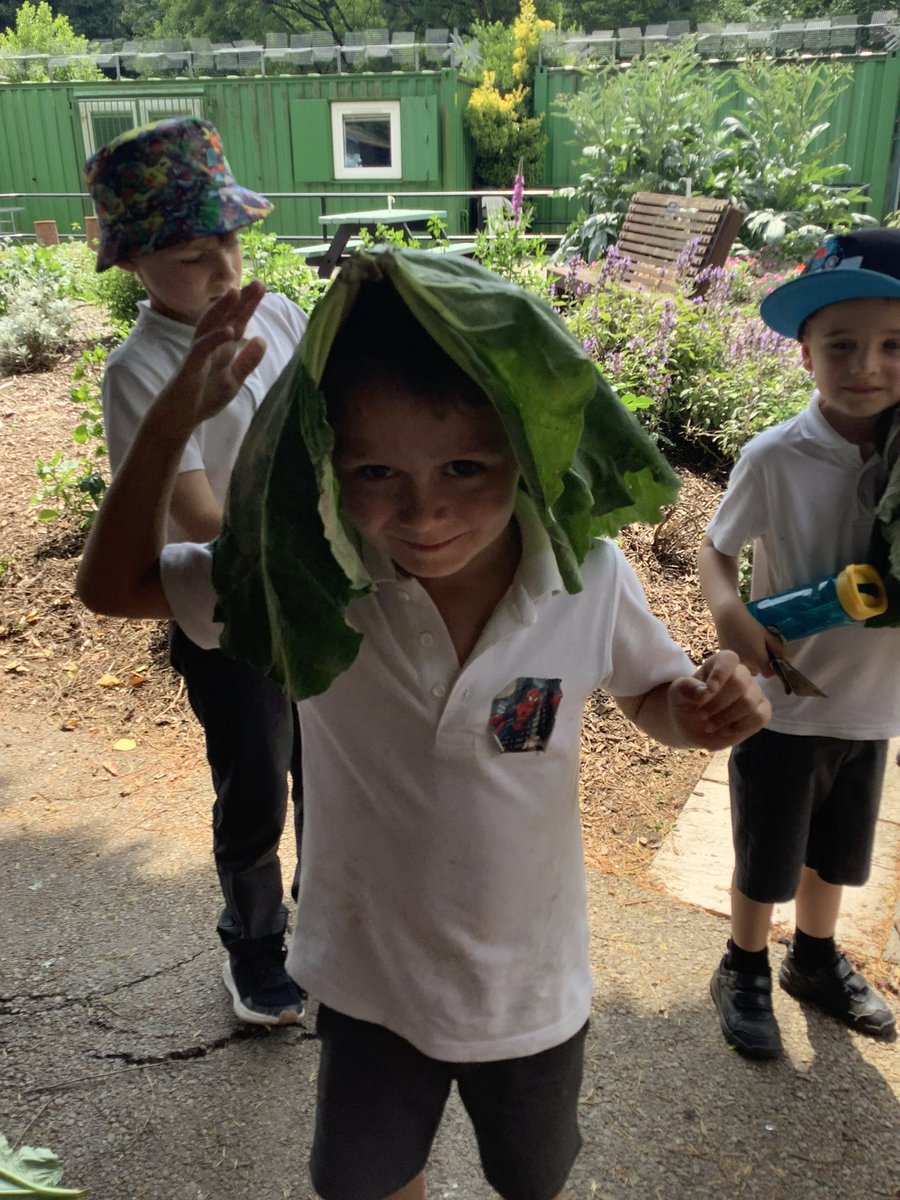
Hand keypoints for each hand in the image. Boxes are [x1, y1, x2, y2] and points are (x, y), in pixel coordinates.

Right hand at [147, 282, 267, 439]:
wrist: (179, 418)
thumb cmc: (203, 398)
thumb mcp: (233, 380)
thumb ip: (247, 361)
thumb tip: (262, 339)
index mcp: (221, 349)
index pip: (236, 323)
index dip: (248, 307)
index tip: (262, 288)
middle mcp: (209, 346)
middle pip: (224, 319)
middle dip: (240, 301)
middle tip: (258, 284)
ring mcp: (198, 354)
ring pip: (208, 326)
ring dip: (222, 310)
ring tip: (236, 293)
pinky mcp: (189, 367)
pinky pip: (201, 349)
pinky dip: (214, 339)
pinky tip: (228, 331)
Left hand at [668, 649, 770, 750]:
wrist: (690, 725)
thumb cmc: (686, 702)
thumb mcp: (677, 692)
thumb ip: (687, 687)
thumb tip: (703, 691)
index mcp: (721, 663)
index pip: (729, 659)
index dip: (720, 674)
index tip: (706, 693)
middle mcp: (741, 675)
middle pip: (740, 682)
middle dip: (718, 703)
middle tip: (700, 715)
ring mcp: (754, 694)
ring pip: (750, 702)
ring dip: (726, 718)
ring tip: (708, 726)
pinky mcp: (761, 712)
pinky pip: (760, 717)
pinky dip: (740, 727)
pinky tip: (724, 731)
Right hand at [715, 601, 782, 677]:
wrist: (728, 618)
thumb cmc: (749, 624)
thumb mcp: (766, 635)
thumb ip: (776, 648)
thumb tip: (785, 659)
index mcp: (758, 658)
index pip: (768, 673)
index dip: (771, 668)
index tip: (770, 660)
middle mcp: (746, 664)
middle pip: (757, 672)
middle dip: (759, 665)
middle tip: (757, 651)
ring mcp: (735, 661)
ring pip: (746, 668)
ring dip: (749, 663)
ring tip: (747, 650)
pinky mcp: (726, 659)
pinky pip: (736, 663)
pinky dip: (739, 659)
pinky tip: (738, 647)